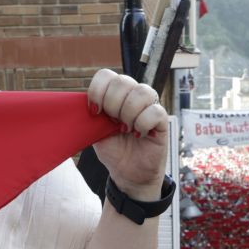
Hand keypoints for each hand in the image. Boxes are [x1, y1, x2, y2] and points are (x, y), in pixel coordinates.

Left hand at [85, 69, 166, 194]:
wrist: (127, 173)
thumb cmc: (114, 150)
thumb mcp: (95, 131)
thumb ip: (92, 114)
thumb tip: (85, 102)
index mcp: (115, 94)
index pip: (106, 75)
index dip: (98, 91)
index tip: (94, 111)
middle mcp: (133, 95)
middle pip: (123, 81)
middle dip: (112, 104)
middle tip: (113, 122)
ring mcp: (149, 106)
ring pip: (141, 92)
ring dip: (128, 113)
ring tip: (126, 129)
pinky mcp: (162, 120)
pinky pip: (154, 111)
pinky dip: (142, 124)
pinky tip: (139, 135)